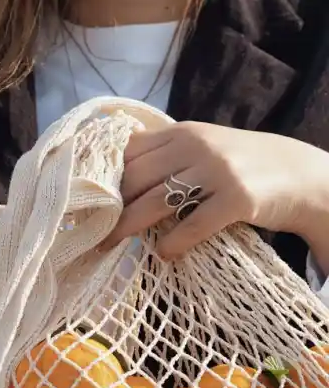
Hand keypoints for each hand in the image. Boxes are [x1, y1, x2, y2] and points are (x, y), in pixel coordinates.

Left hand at [102, 122, 328, 262]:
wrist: (300, 175)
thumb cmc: (243, 168)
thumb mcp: (204, 150)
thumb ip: (167, 159)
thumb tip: (117, 184)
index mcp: (183, 133)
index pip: (129, 152)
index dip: (104, 179)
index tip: (87, 204)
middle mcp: (196, 146)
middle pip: (134, 178)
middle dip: (108, 208)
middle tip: (91, 232)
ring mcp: (217, 171)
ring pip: (154, 202)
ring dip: (126, 229)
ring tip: (108, 247)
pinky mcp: (237, 198)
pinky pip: (192, 226)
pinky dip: (172, 244)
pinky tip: (163, 254)